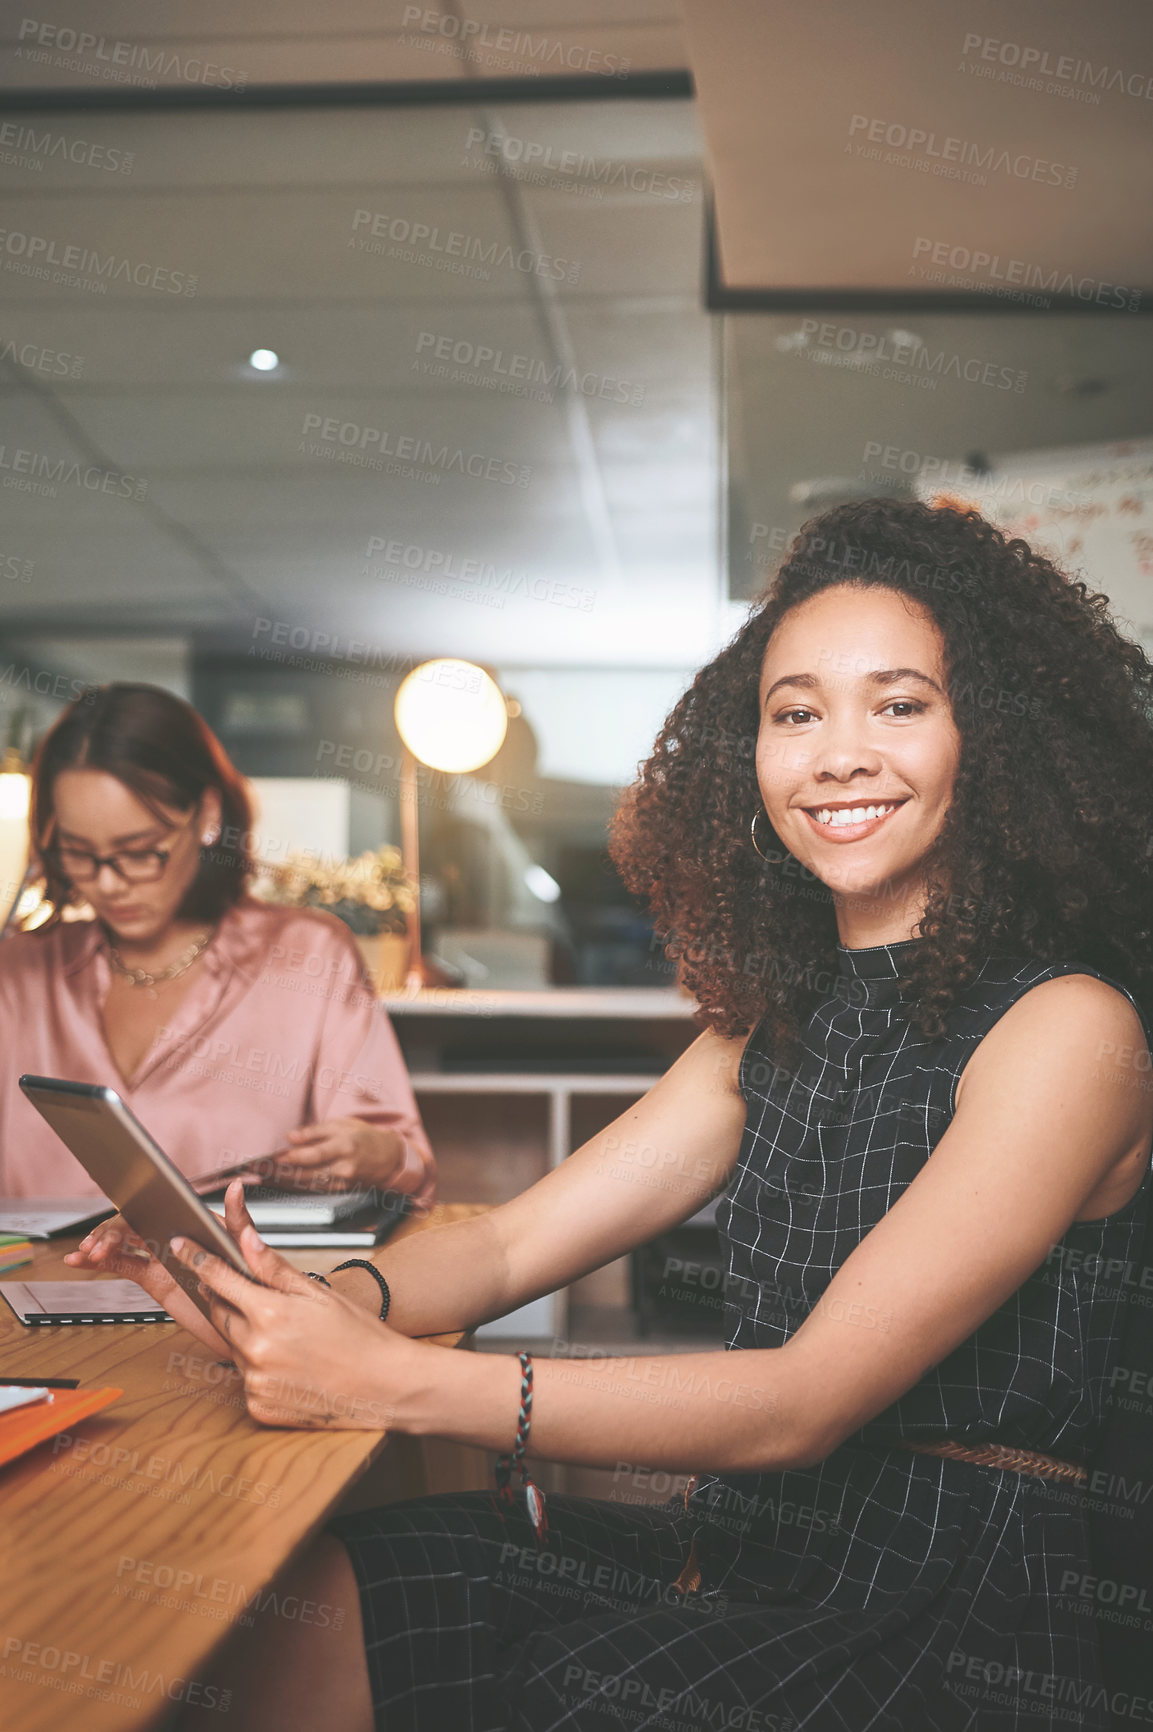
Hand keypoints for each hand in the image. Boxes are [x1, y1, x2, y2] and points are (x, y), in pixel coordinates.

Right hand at [62, 1181, 260, 1359]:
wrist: (247, 1327)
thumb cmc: (254, 1286)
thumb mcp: (249, 1252)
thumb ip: (240, 1221)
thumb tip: (237, 1187)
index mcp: (194, 1222)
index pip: (156, 1208)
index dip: (132, 1214)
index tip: (116, 1229)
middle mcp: (175, 1235)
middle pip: (133, 1223)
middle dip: (110, 1233)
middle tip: (97, 1248)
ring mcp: (162, 1256)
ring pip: (122, 1243)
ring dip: (99, 1244)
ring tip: (84, 1254)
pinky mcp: (154, 1278)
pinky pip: (122, 1265)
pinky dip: (99, 1263)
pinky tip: (79, 1262)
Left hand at [170, 1214, 419, 1428]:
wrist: (386, 1387)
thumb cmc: (360, 1337)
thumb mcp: (319, 1293)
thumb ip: (274, 1268)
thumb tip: (245, 1239)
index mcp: (270, 1314)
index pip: (218, 1277)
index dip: (196, 1258)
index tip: (179, 1244)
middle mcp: (255, 1349)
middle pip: (219, 1313)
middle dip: (226, 1299)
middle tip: (254, 1297)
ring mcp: (254, 1382)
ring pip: (232, 1347)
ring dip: (247, 1335)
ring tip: (288, 1337)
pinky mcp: (258, 1408)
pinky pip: (246, 1380)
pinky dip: (259, 1368)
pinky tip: (289, 1365)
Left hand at [268, 1117, 409, 1193]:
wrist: (389, 1158)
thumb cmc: (364, 1137)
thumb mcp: (343, 1125)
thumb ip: (316, 1131)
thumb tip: (291, 1137)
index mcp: (345, 1146)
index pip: (313, 1154)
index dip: (291, 1157)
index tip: (272, 1156)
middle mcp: (344, 1167)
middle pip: (306, 1172)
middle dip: (279, 1171)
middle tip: (257, 1167)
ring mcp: (342, 1182)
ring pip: (307, 1183)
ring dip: (283, 1180)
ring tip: (262, 1174)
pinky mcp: (340, 1191)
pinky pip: (314, 1188)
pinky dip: (295, 1185)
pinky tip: (280, 1181)